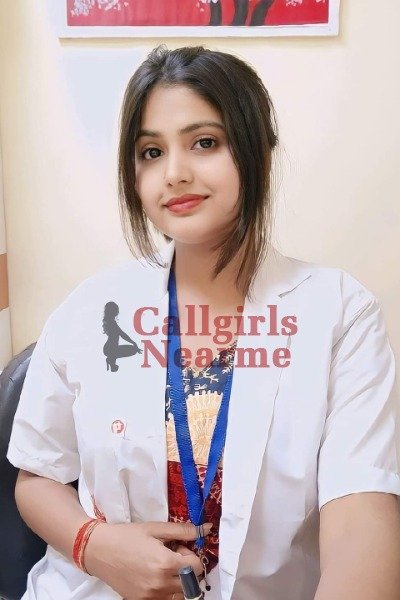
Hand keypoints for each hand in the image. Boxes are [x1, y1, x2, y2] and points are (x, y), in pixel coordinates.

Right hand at [84, 520, 210, 599]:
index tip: (177, 547)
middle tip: (171, 555)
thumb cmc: (127, 536)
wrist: (99, 550)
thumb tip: (206, 529)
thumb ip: (183, 531)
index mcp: (166, 563)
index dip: (190, 554)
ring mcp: (151, 597)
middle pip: (191, 583)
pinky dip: (165, 590)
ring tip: (163, 566)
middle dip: (186, 568)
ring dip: (178, 581)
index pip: (197, 567)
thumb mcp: (155, 528)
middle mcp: (161, 584)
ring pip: (179, 594)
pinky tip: (153, 575)